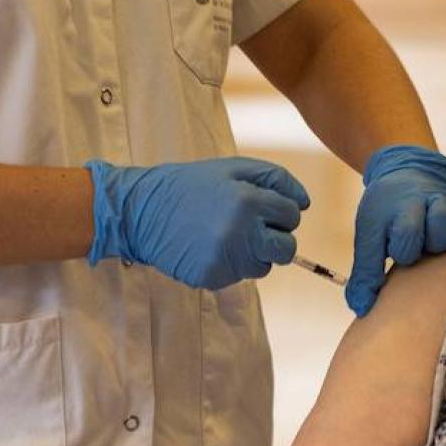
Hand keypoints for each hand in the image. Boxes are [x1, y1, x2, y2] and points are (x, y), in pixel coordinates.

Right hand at [86, 157, 310, 290]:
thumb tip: (304, 203)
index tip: (263, 208)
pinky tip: (209, 247)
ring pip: (264, 266)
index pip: (292, 215)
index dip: (281, 211)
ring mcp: (226, 258)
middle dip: (277, 239)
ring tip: (226, 235)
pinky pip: (238, 277)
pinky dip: (230, 265)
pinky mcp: (212, 277)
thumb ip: (274, 179)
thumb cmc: (190, 185)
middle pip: (286, 249)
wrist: (140, 212)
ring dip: (254, 253)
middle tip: (255, 228)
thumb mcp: (231, 168)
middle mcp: (241, 232)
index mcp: (248, 201)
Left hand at [346, 145, 445, 316]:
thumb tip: (362, 308)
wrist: (405, 170)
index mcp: (395, 209)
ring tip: (436, 245)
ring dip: (444, 240)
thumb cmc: (386, 209)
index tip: (395, 251)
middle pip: (432, 232)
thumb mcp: (369, 234)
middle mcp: (423, 200)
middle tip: (418, 248)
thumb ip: (365, 272)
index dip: (402, 252)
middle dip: (424, 248)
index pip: (404, 239)